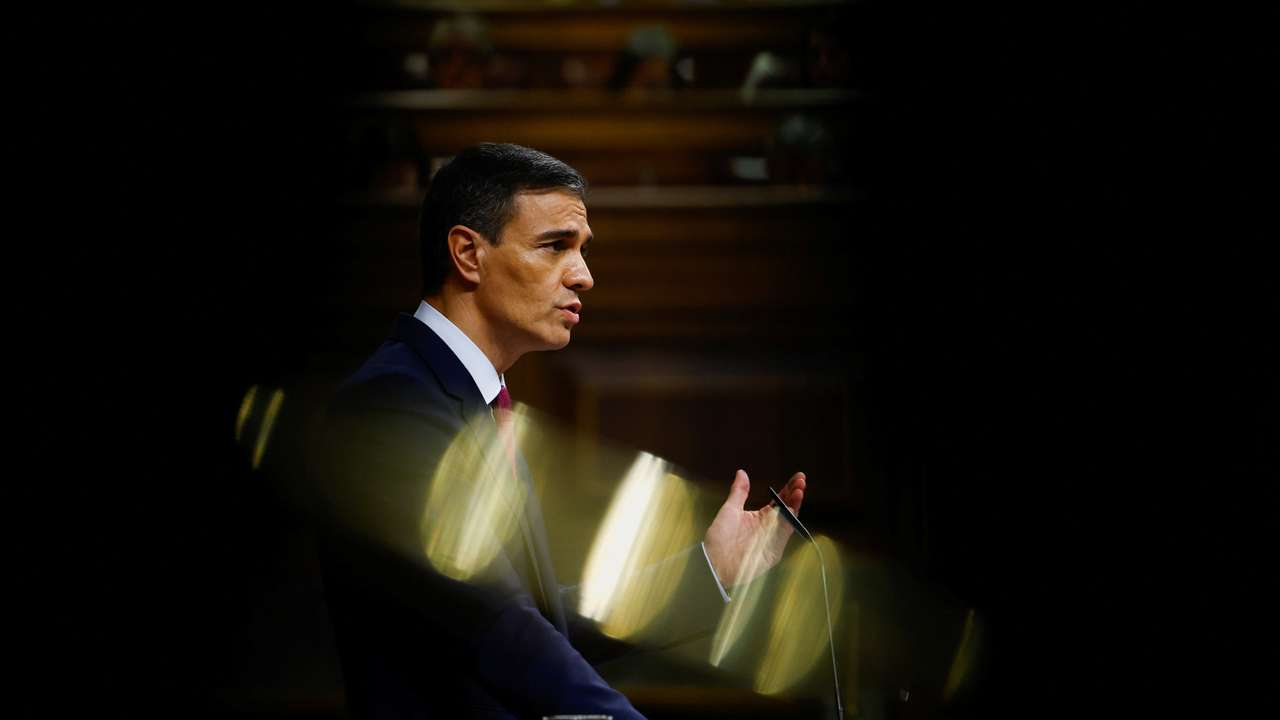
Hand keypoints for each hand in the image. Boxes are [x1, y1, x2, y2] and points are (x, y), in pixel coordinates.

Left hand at [703, 469, 805, 588]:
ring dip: (796, 503)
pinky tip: (793, 506)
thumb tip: (742, 472)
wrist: (715, 562)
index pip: (778, 500)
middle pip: (787, 506)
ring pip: (789, 518)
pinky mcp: (775, 549)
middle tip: (801, 479)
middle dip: (795, 493)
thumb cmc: (720, 537)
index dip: (788, 488)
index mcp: (759, 516)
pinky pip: (785, 532)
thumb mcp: (730, 510)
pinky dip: (791, 519)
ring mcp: (773, 537)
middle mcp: (769, 526)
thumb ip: (739, 492)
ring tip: (799, 489)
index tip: (797, 476)